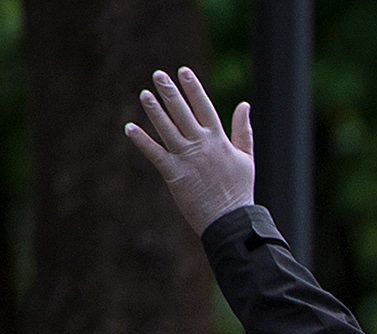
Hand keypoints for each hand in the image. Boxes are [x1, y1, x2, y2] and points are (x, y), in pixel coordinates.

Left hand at [124, 67, 254, 233]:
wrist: (230, 220)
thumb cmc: (239, 190)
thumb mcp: (246, 158)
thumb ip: (243, 130)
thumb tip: (245, 105)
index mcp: (219, 140)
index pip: (204, 107)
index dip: (193, 88)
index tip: (183, 71)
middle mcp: (202, 145)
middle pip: (182, 113)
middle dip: (170, 92)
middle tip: (158, 75)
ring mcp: (187, 158)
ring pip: (167, 129)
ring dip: (154, 111)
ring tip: (144, 94)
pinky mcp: (174, 174)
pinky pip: (154, 154)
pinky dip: (142, 141)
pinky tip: (130, 128)